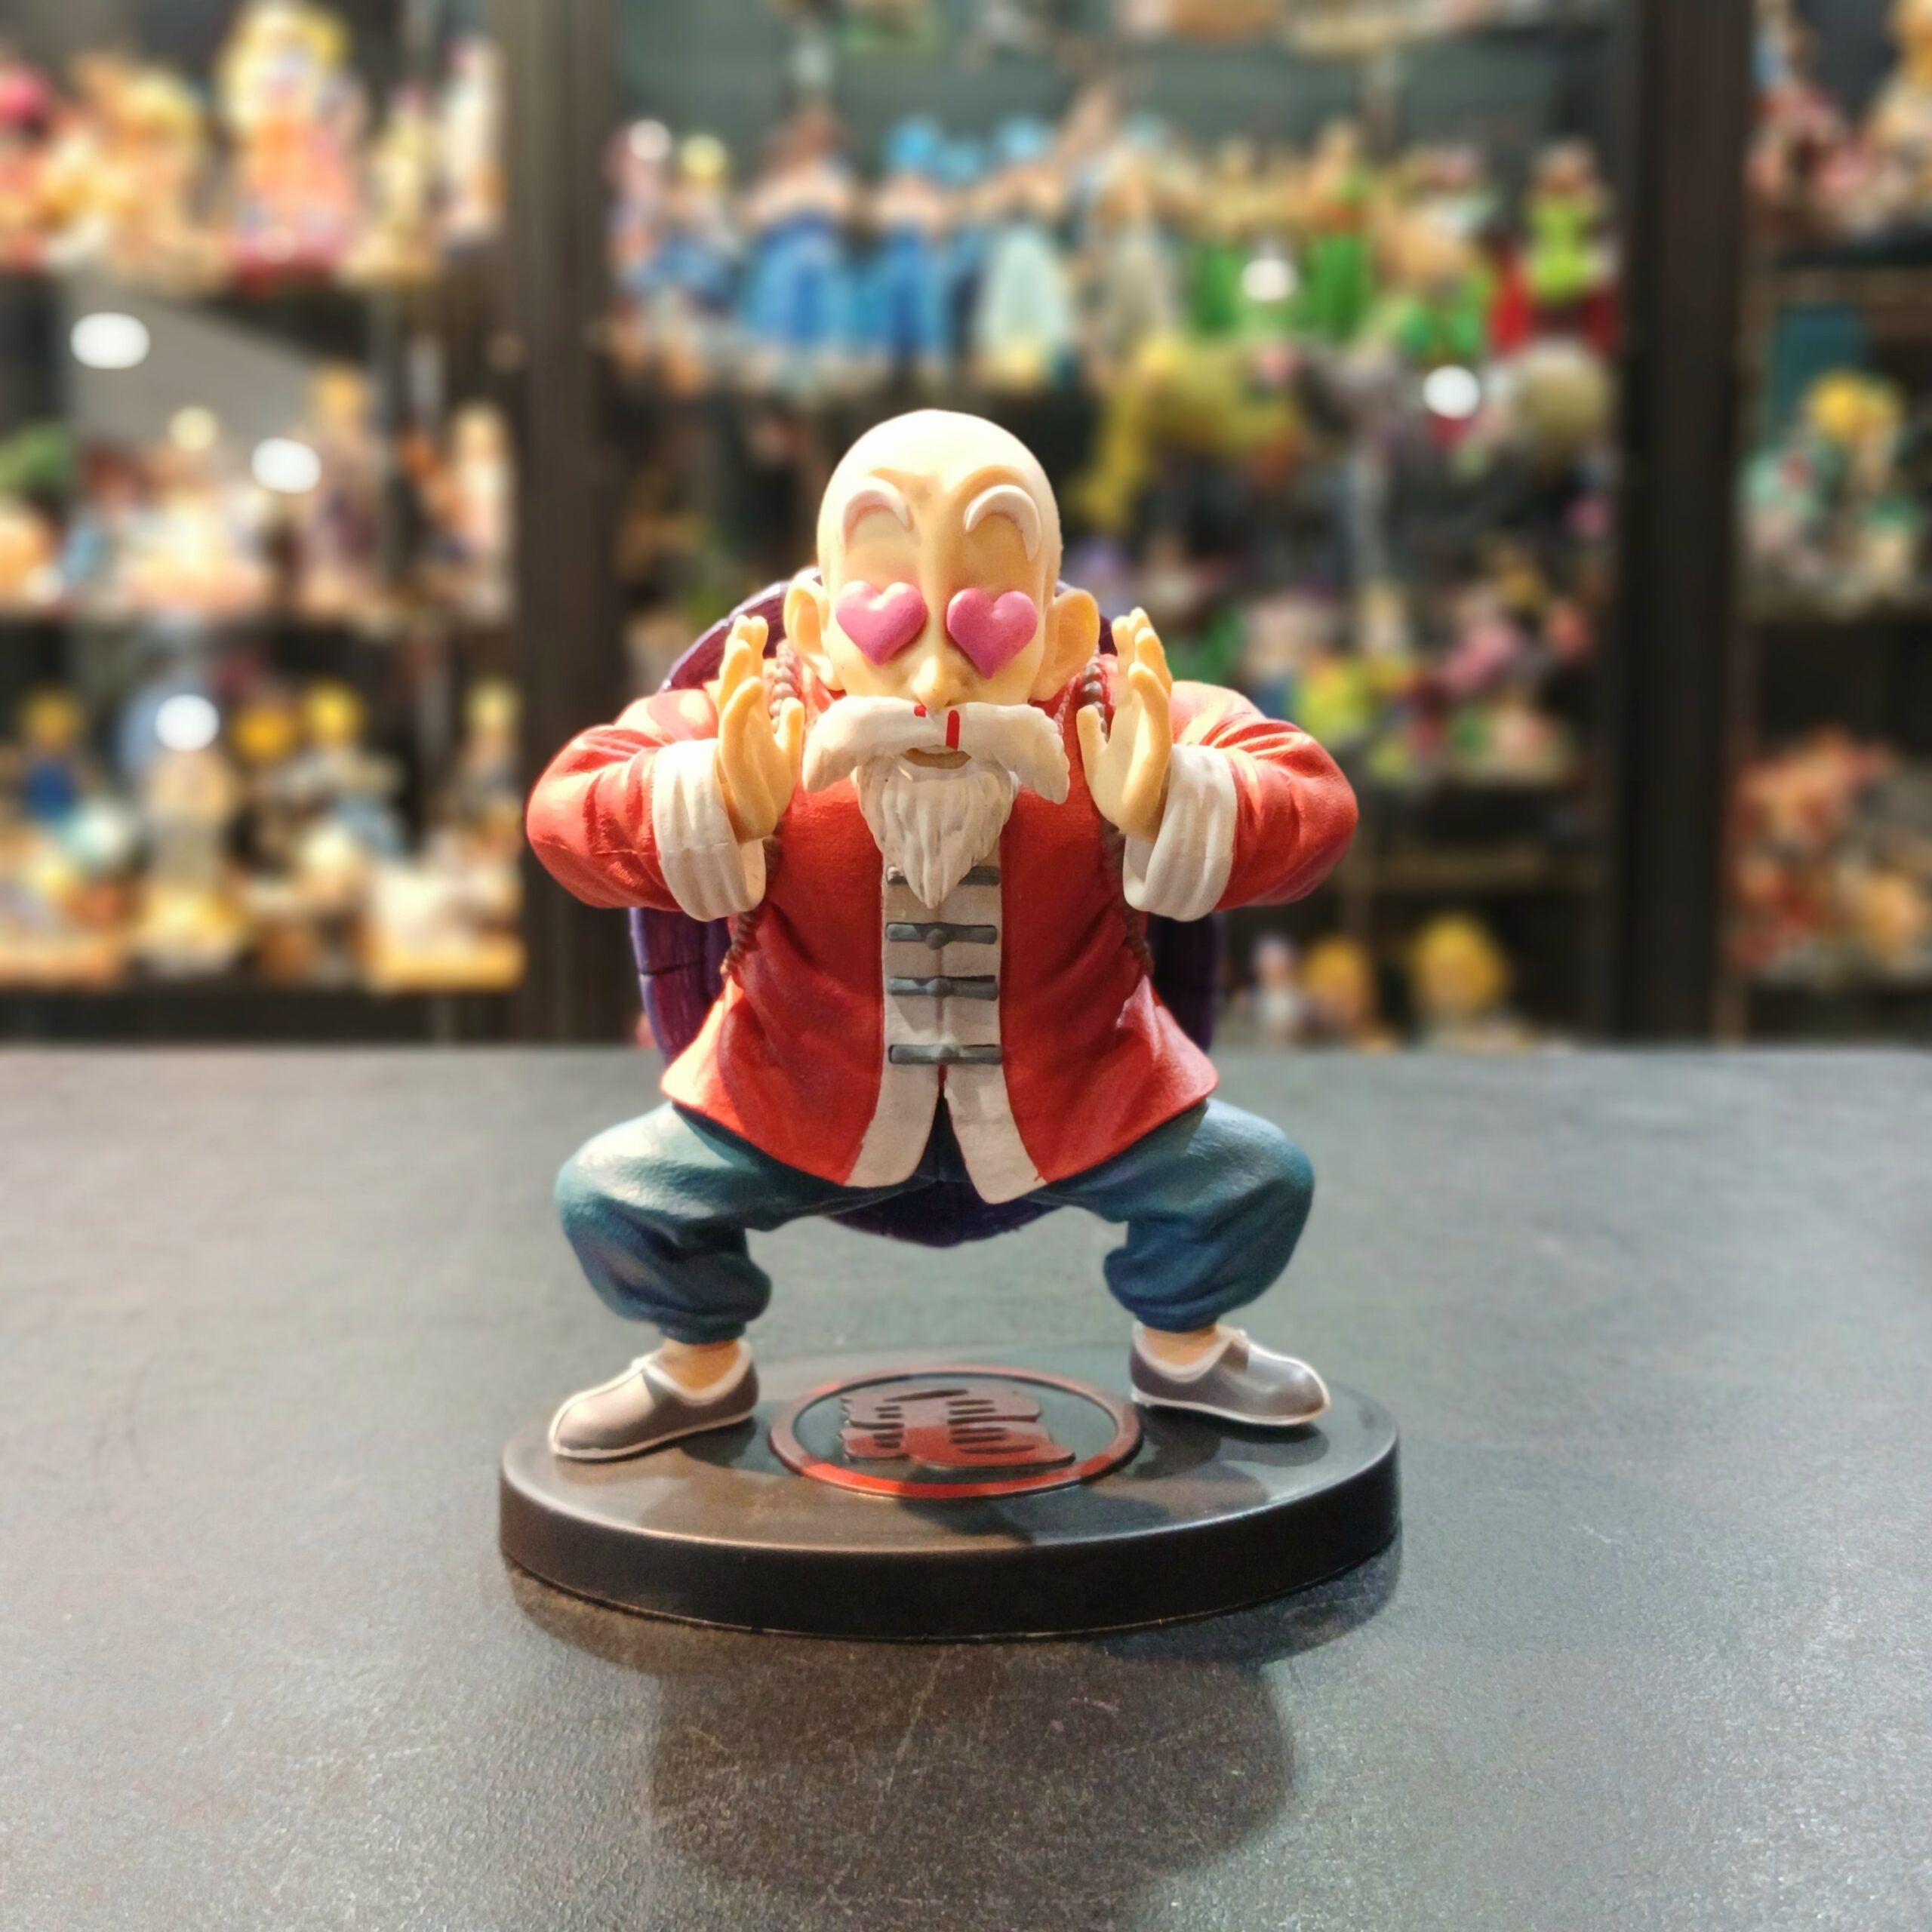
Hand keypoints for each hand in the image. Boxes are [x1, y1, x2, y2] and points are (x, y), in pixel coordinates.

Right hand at [714, 615, 804, 842]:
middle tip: (749, 620)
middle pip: (736, 679)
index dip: (750, 651)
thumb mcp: (785, 756)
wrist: (754, 825)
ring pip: (730, 697)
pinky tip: (755, 683)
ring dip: (736, 668)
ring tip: (743, 641)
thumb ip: (788, 729)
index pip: (747, 677)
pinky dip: (743, 703)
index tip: (757, 623)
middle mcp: (739, 726)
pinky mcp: (732, 759)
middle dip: (741, 649)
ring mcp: (733, 740)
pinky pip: (735, 726)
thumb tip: (792, 702)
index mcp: (751, 722)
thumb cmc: (766, 792)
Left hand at [1077, 607, 1172, 844]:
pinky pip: (1156, 716)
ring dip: (1151, 658)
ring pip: (1158, 687)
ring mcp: (1154, 731)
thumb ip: (1091, 733)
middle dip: (1142, 643)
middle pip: (1148, 672)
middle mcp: (1146, 719)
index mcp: (1132, 718)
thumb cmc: (1119, 791)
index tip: (1122, 621)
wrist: (1134, 823)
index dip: (1129, 648)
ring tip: (1141, 631)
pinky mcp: (1157, 750)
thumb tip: (1086, 708)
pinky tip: (1139, 671)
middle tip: (1134, 615)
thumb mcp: (1095, 758)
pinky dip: (1150, 692)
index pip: (1133, 675)